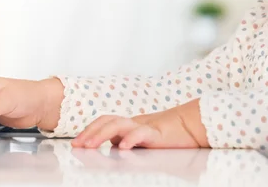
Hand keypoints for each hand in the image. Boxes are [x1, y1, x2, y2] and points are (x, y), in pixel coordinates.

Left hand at [71, 99, 208, 148]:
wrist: (191, 125)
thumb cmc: (167, 133)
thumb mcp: (141, 138)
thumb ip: (126, 138)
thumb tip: (111, 144)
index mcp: (128, 124)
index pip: (104, 122)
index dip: (89, 130)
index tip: (76, 144)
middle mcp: (133, 122)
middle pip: (107, 120)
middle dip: (90, 132)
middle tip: (78, 146)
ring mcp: (144, 126)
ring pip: (119, 124)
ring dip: (102, 134)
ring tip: (91, 146)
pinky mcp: (156, 133)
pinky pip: (141, 133)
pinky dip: (131, 138)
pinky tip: (123, 147)